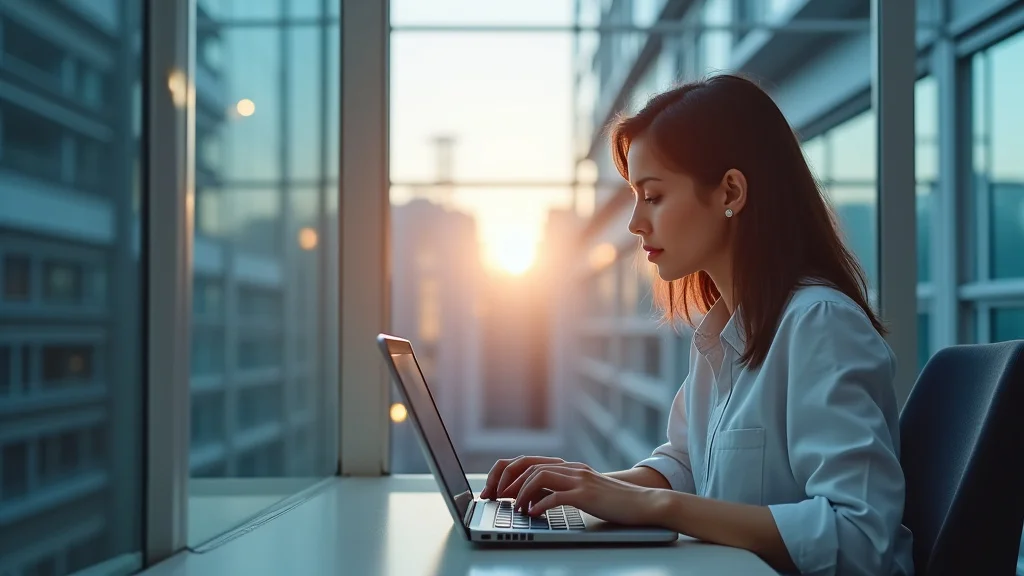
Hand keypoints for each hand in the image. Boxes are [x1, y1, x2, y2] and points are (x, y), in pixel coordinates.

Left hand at [513, 464, 663, 526]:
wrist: (644, 503)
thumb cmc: (615, 502)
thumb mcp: (586, 492)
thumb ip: (565, 490)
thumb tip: (536, 499)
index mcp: (571, 468)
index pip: (532, 462)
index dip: (512, 474)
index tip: (499, 490)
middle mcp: (573, 469)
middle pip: (531, 466)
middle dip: (510, 482)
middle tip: (499, 499)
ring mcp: (580, 480)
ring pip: (540, 477)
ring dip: (523, 493)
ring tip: (518, 509)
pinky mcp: (587, 495)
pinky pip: (556, 496)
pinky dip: (541, 505)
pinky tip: (534, 514)